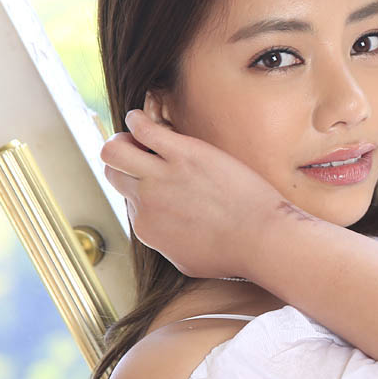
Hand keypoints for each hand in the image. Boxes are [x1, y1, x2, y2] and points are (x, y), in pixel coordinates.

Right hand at [99, 93, 285, 279]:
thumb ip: (167, 245)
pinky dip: (137, 119)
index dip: (144, 189)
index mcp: (147, 227)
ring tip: (136, 135)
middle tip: (140, 152)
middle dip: (122, 163)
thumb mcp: (189, 261)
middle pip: (114, 174)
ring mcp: (162, 177)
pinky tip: (142, 117)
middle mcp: (147, 202)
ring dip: (121, 140)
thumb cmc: (235, 253)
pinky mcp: (182, 154)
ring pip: (113, 151)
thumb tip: (161, 231)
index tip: (162, 181)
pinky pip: (143, 128)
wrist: (263, 239)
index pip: (129, 199)